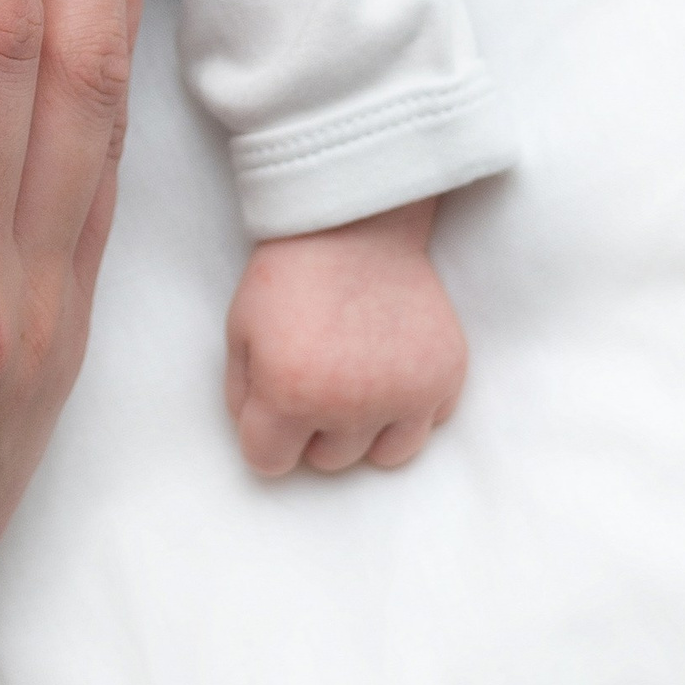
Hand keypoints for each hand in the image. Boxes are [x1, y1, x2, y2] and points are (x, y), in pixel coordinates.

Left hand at [224, 199, 467, 475]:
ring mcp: (405, 393)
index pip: (269, 462)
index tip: (273, 402)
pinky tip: (392, 365)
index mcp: (288, 394)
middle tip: (318, 373)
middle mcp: (350, 405)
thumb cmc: (288, 275)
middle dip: (315, 427)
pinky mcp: (445, 376)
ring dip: (365, 428)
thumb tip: (265, 442)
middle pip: (326, 461)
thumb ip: (242, 398)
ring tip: (356, 379)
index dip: (266, 434)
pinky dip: (412, 405)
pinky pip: (429, 423)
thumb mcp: (239, 333)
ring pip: (383, 455)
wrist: (355, 222)